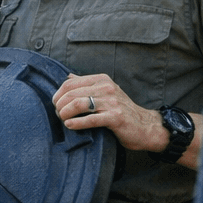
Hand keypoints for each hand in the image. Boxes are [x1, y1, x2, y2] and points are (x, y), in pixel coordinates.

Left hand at [53, 72, 168, 152]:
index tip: (56, 105)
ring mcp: (112, 102)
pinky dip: (76, 123)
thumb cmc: (121, 110)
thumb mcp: (105, 92)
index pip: (69, 83)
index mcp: (102, 80)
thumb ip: (87, 84)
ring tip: (62, 120)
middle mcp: (106, 88)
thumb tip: (68, 76)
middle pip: (71, 94)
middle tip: (58, 115)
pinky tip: (70, 126)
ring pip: (78, 104)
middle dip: (60, 105)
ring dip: (65, 113)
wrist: (146, 126)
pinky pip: (90, 119)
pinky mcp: (115, 117)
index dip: (58, 95)